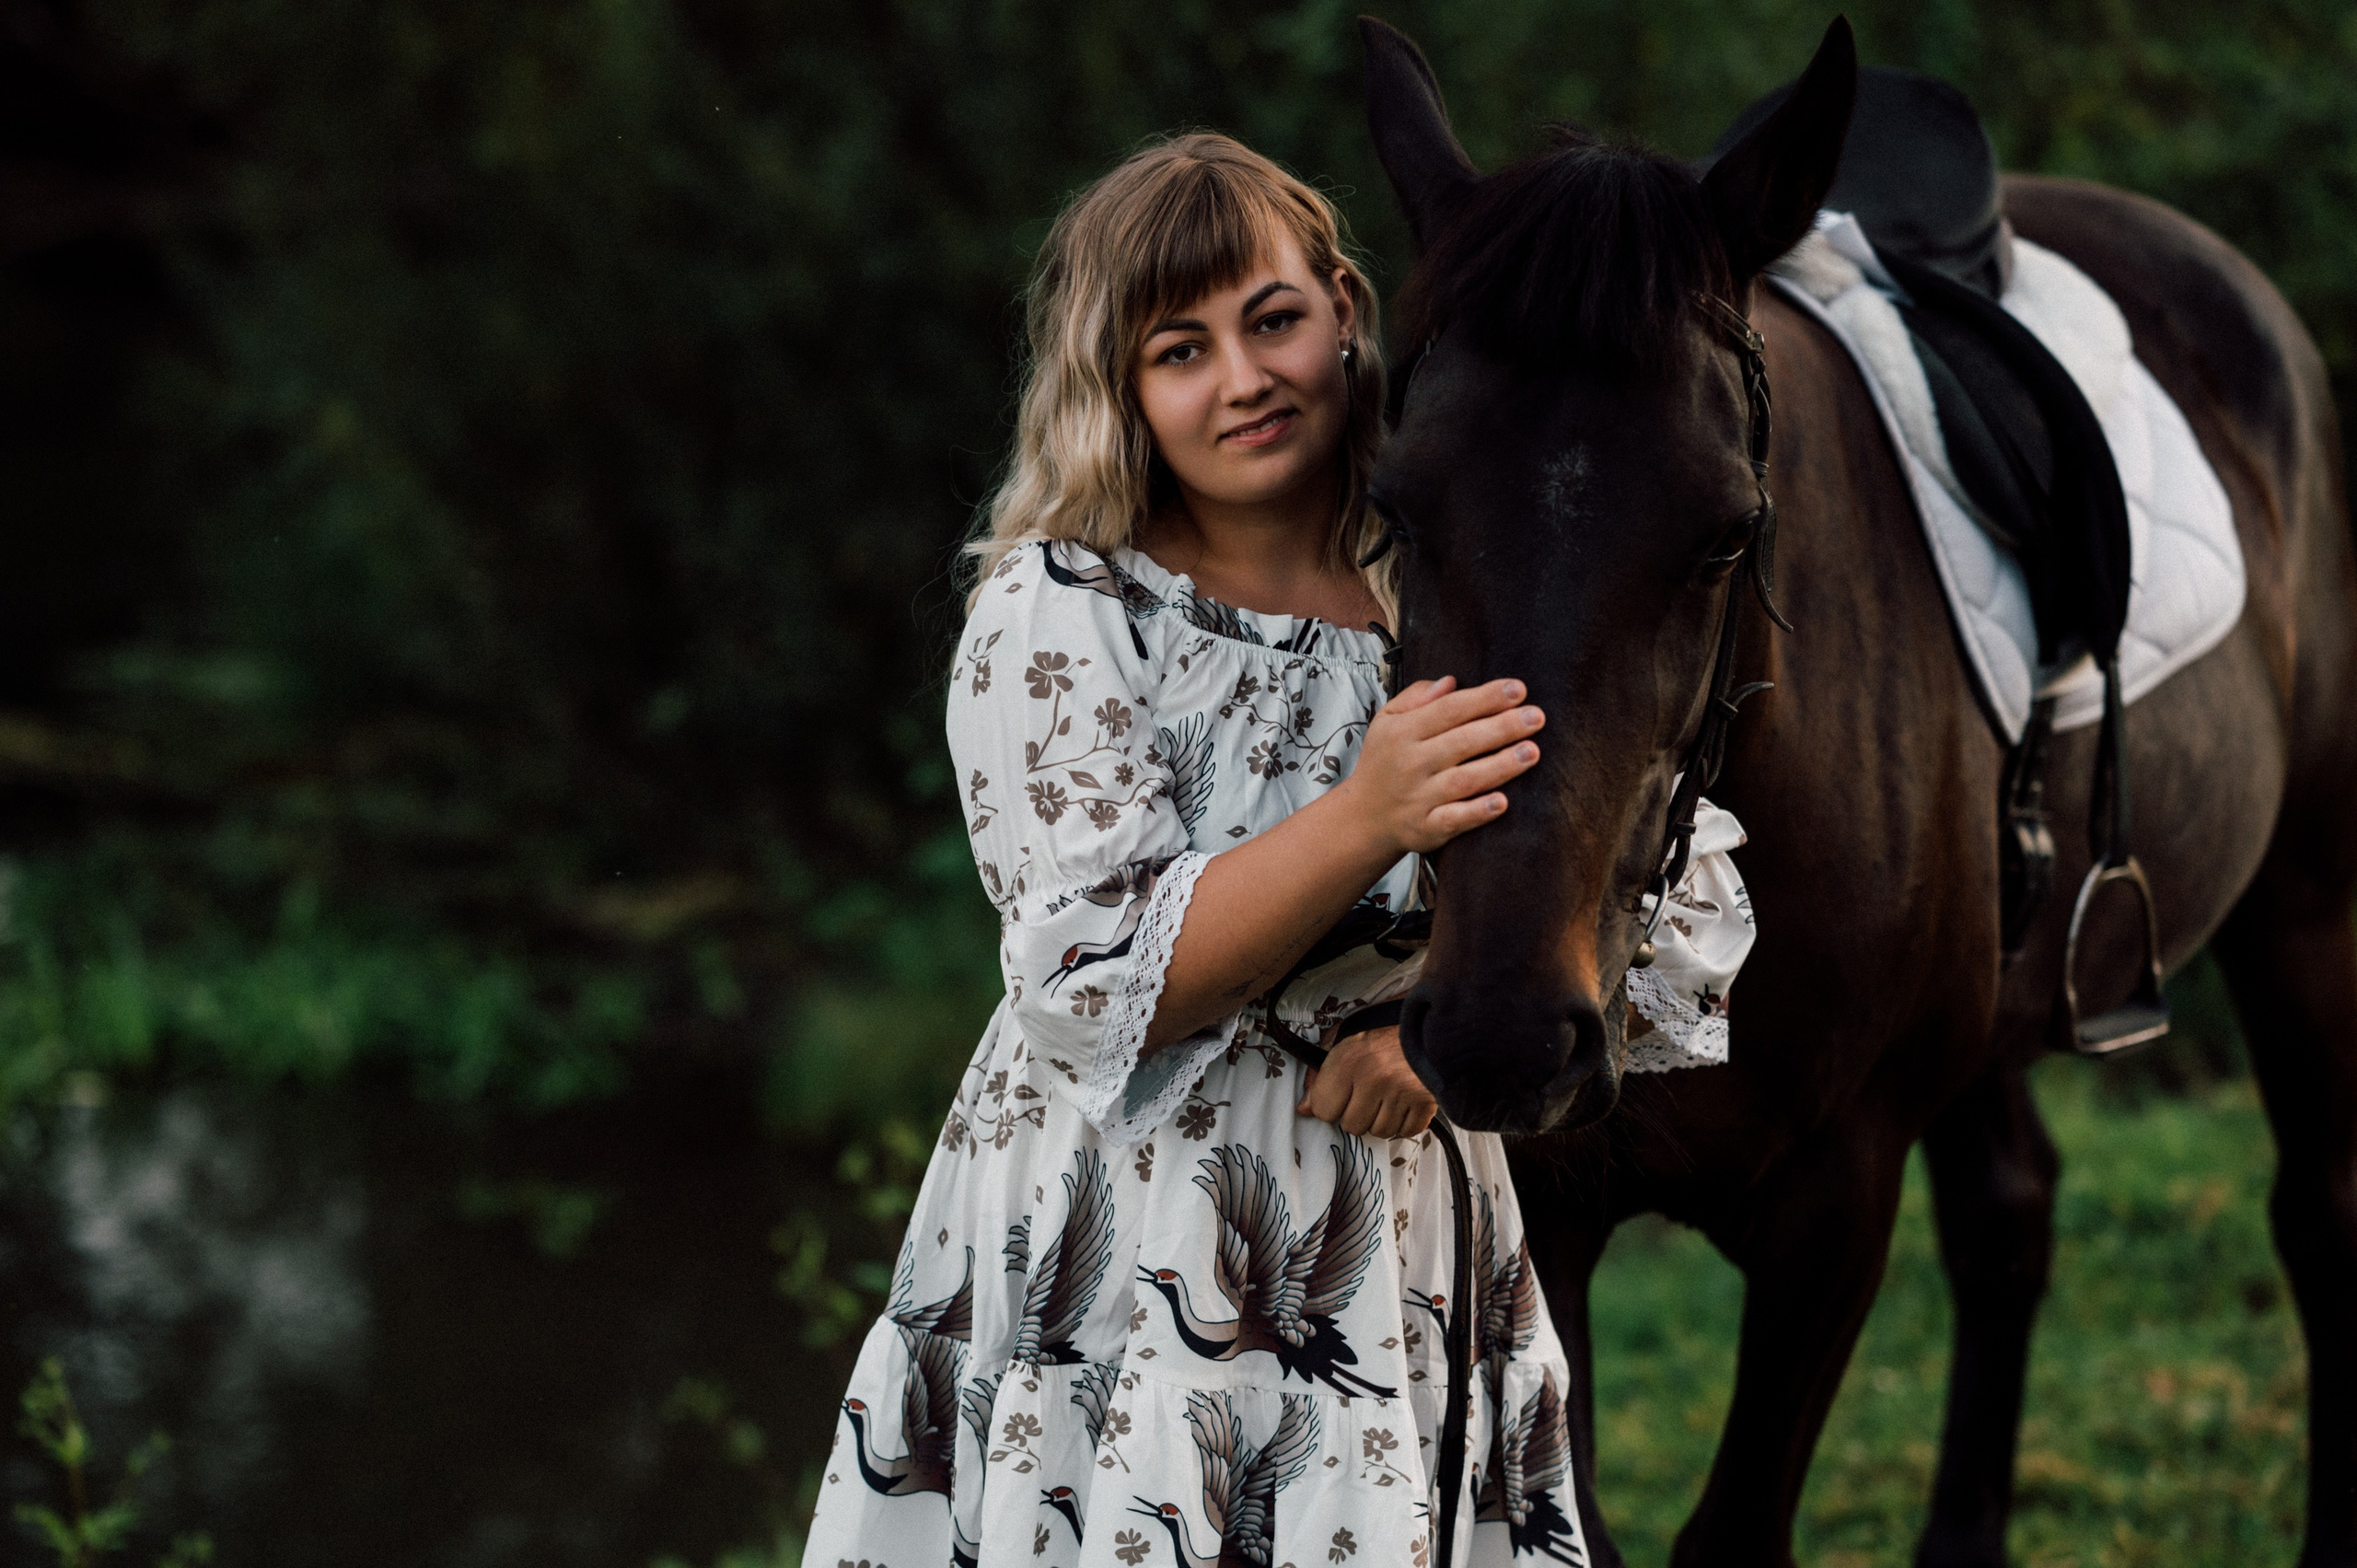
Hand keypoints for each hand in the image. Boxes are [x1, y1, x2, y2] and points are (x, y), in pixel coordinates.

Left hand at [1296, 1026, 1436, 1139]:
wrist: (1433, 1025)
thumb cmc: (1385, 1032)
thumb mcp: (1346, 1040)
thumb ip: (1321, 1074)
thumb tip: (1305, 1108)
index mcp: (1349, 1060)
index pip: (1323, 1109)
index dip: (1330, 1103)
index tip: (1341, 1092)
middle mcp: (1374, 1079)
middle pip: (1351, 1125)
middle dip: (1357, 1112)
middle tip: (1369, 1091)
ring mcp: (1402, 1094)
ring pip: (1379, 1131)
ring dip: (1382, 1118)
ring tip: (1389, 1094)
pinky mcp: (1425, 1104)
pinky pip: (1405, 1132)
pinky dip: (1405, 1121)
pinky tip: (1405, 1101)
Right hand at [1335, 676, 1544, 855]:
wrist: (1363, 817)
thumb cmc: (1383, 763)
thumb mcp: (1386, 721)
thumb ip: (1416, 697)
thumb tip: (1451, 681)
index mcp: (1403, 732)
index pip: (1449, 709)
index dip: (1485, 698)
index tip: (1518, 689)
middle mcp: (1411, 763)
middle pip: (1462, 741)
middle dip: (1502, 727)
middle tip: (1537, 716)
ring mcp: (1419, 797)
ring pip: (1464, 780)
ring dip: (1500, 766)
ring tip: (1532, 751)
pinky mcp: (1426, 828)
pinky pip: (1454, 819)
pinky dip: (1477, 812)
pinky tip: (1502, 802)